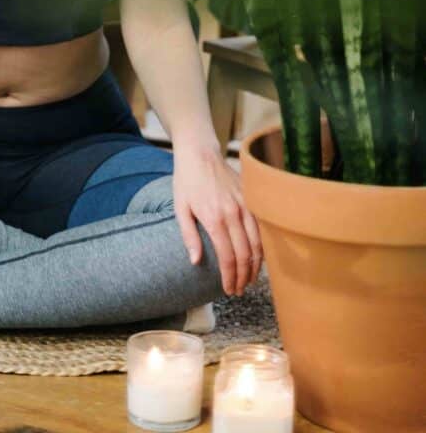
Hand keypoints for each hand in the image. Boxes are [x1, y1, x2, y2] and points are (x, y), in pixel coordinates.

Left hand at [172, 142, 262, 296]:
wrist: (200, 153)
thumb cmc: (187, 181)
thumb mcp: (180, 208)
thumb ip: (189, 236)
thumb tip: (195, 262)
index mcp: (214, 219)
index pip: (228, 257)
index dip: (230, 277)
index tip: (229, 290)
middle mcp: (233, 213)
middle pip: (245, 254)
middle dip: (244, 277)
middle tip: (240, 289)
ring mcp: (245, 205)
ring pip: (258, 243)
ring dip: (256, 265)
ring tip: (250, 278)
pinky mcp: (251, 198)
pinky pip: (262, 227)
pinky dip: (263, 245)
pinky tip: (258, 256)